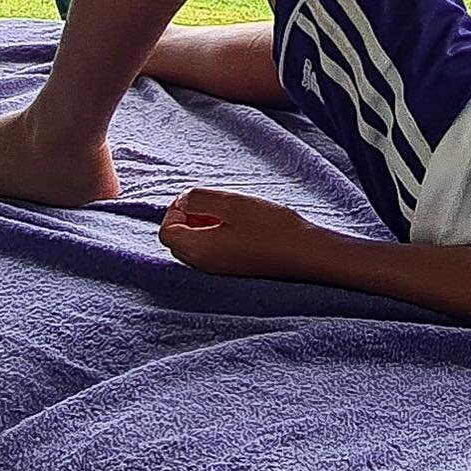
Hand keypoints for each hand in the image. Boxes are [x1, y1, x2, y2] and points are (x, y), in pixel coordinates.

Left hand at [159, 187, 325, 280]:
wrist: (304, 253)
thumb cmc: (270, 227)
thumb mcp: (230, 203)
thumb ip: (198, 199)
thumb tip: (182, 202)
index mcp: (199, 250)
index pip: (166, 231)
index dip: (176, 210)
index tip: (200, 199)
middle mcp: (203, 266)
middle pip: (176, 241)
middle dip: (187, 218)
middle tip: (213, 204)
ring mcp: (217, 271)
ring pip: (193, 246)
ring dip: (201, 226)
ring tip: (227, 214)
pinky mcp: (231, 270)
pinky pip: (208, 252)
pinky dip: (213, 236)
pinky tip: (236, 226)